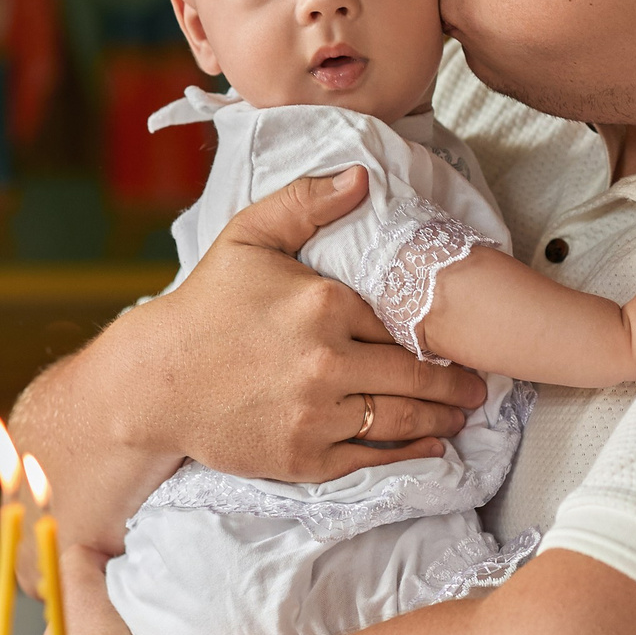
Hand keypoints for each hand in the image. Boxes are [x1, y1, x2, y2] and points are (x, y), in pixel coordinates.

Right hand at [8, 165, 493, 550]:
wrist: (155, 382)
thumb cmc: (206, 306)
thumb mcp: (249, 237)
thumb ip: (306, 202)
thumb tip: (362, 177)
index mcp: (323, 303)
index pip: (398, 319)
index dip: (432, 332)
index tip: (459, 338)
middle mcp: (327, 361)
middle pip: (415, 375)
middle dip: (456, 383)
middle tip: (480, 385)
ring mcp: (318, 414)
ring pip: (402, 418)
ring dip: (443, 418)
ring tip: (463, 414)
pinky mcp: (305, 457)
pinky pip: (373, 457)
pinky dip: (410, 452)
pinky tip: (432, 444)